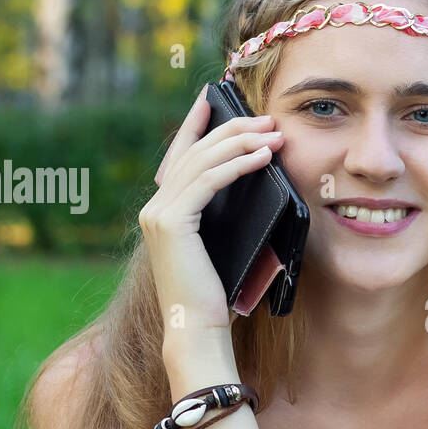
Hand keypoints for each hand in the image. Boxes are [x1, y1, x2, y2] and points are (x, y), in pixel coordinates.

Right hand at [140, 83, 285, 333]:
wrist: (197, 329)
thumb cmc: (217, 296)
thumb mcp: (222, 245)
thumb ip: (224, 215)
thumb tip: (253, 179)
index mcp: (163, 211)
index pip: (180, 156)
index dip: (196, 124)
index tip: (215, 99)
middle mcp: (154, 208)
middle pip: (194, 152)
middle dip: (231, 129)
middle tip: (267, 119)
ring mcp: (158, 214)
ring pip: (201, 162)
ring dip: (241, 142)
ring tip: (273, 134)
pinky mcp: (170, 223)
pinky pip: (207, 182)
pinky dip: (237, 165)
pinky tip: (262, 158)